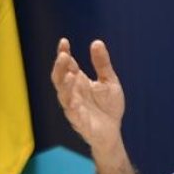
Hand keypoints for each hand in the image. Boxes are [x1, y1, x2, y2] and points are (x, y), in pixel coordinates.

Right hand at [51, 38, 125, 155]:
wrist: (113, 132)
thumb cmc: (108, 106)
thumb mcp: (109, 81)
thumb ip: (102, 64)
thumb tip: (96, 42)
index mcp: (78, 81)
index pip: (67, 65)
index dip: (63, 53)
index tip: (64, 42)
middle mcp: (73, 93)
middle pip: (60, 78)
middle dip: (60, 67)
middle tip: (63, 55)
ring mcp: (74, 107)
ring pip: (63, 95)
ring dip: (64, 85)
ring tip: (68, 74)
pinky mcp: (79, 122)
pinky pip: (72, 114)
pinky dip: (71, 106)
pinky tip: (72, 100)